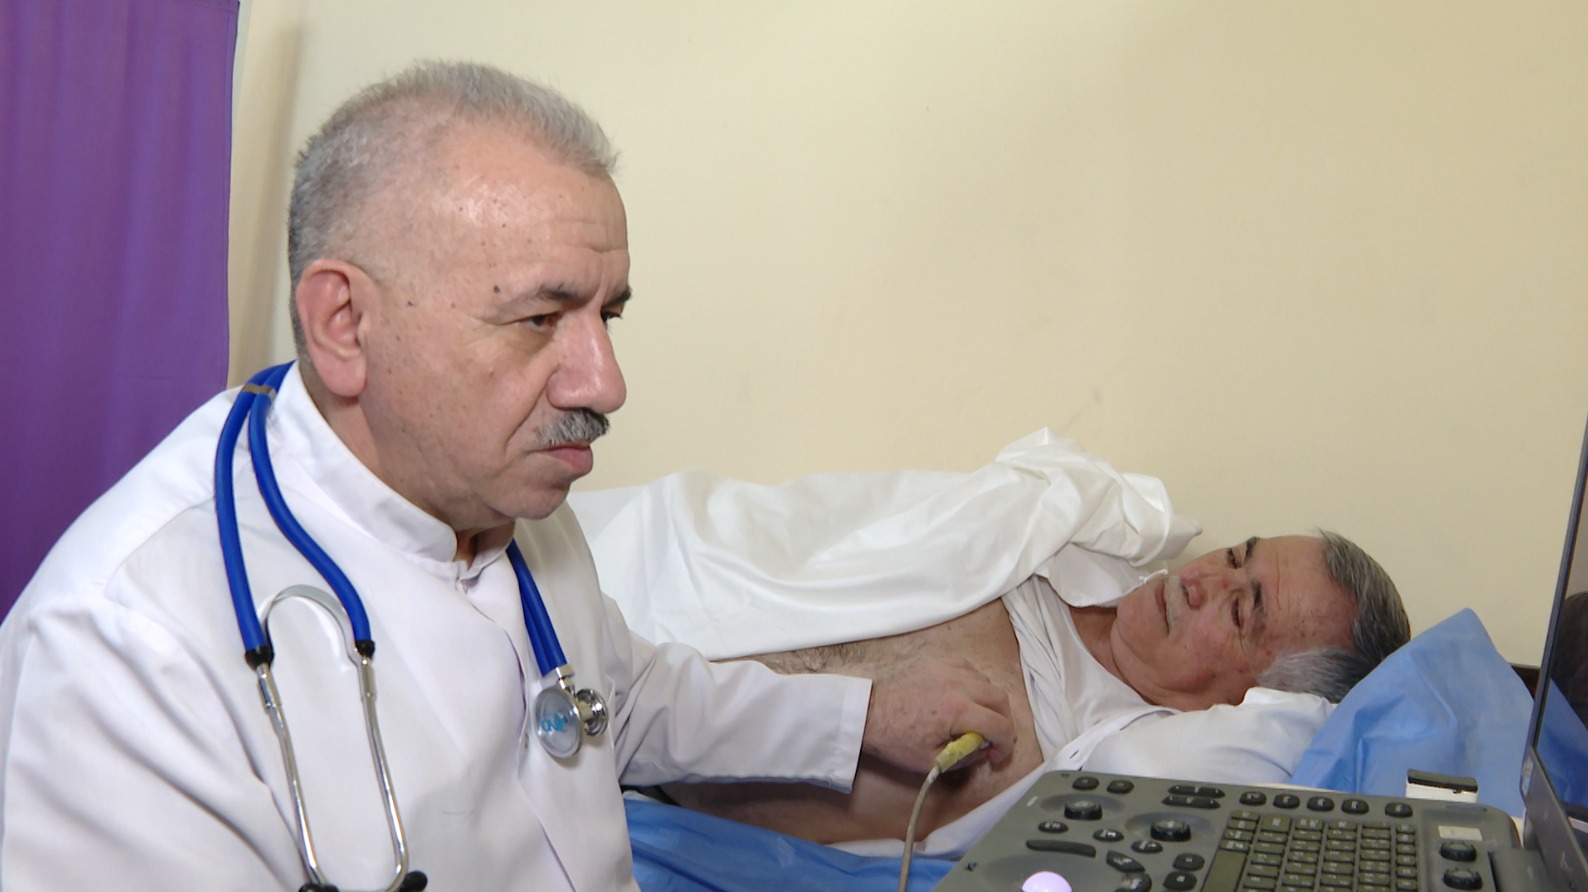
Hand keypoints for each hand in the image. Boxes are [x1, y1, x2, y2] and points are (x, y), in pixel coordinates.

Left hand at [858, 654, 1014, 774]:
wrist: (868, 714)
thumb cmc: (896, 740)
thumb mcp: (932, 761)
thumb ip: (965, 757)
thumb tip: (985, 749)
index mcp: (957, 710)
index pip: (1000, 725)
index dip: (1006, 745)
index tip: (997, 755)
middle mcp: (958, 684)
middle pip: (1000, 699)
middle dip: (1003, 721)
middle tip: (993, 737)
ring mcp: (947, 668)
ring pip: (986, 682)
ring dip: (989, 702)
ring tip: (977, 719)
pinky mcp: (937, 661)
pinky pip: (969, 668)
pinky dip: (974, 683)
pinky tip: (965, 697)